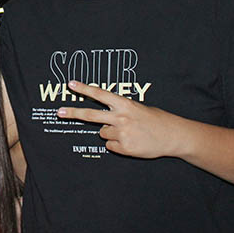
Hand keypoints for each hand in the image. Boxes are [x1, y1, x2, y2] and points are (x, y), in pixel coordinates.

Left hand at [57, 80, 180, 158]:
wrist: (174, 136)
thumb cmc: (155, 120)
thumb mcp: (138, 109)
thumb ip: (120, 111)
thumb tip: (102, 120)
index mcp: (125, 104)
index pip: (101, 94)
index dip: (85, 89)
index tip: (70, 84)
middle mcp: (121, 117)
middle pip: (91, 114)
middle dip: (74, 112)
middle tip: (59, 112)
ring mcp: (122, 133)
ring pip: (102, 133)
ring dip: (110, 133)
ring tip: (128, 132)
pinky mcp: (124, 147)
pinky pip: (110, 145)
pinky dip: (117, 144)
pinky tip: (131, 141)